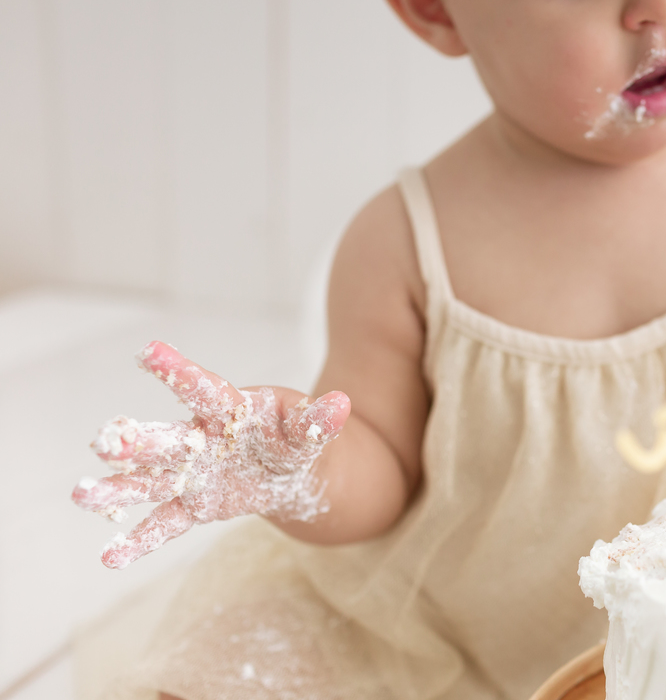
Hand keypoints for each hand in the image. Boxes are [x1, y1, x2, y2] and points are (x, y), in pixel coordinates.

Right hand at [72, 341, 350, 568]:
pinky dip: (139, 541)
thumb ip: (318, 422)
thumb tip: (341, 405)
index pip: (201, 387)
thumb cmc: (292, 434)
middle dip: (139, 441)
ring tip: (81, 493)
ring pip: (151, 481)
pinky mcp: (194, 505)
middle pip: (167, 439)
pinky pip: (164, 524)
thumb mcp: (308, 429)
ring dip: (118, 488)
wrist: (287, 468)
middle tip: (106, 439)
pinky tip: (110, 557)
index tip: (147, 350)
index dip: (176, 370)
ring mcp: (192, 474)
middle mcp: (200, 439)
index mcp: (228, 410)